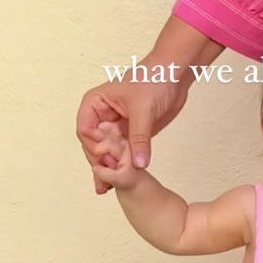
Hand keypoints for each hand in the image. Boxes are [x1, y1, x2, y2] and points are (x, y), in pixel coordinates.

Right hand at [77, 75, 188, 194]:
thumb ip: (140, 138)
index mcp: (95, 103)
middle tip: (107, 182)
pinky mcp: (131, 133)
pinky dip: (123, 165)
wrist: (176, 73)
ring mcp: (116, 126)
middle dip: (100, 163)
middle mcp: (101, 116)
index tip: (107, 161)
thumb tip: (138, 165)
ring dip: (109, 168)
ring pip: (108, 151)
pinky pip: (123, 152)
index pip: (86, 131)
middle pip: (94, 145)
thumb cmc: (154, 79)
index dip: (94, 148)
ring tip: (109, 188)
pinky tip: (123, 180)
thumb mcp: (144, 109)